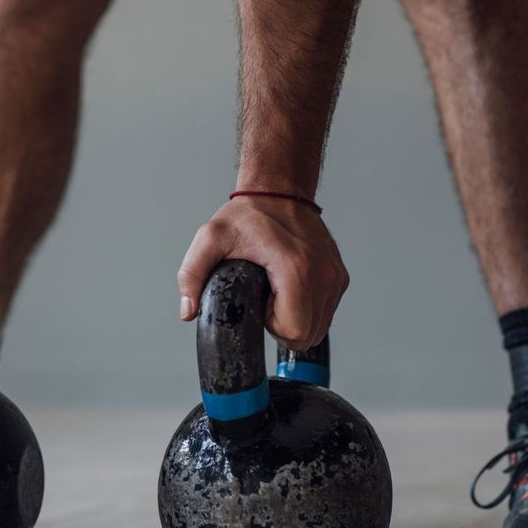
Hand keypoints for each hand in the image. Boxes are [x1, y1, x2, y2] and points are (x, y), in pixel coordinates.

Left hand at [177, 196, 348, 350]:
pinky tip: (290, 289)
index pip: (294, 331)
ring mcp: (334, 276)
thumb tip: (188, 311)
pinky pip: (326, 313)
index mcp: (296, 268)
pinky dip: (308, 310)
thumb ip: (192, 275)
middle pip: (308, 336)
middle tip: (265, 300)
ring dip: (296, 320)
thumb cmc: (249, 214)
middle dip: (282, 327)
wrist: (279, 191)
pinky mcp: (339, 276)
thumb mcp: (210, 238)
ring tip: (277, 293)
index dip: (271, 326)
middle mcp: (322, 274)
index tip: (259, 303)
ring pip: (319, 328)